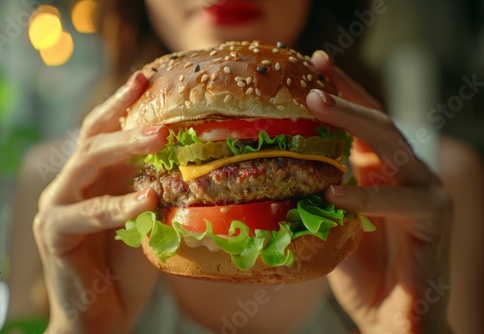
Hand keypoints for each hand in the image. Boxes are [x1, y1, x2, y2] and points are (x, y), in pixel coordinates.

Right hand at [33, 71, 168, 332]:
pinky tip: (148, 199)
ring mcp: (59, 205)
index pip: (106, 128)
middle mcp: (74, 183)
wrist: (104, 314)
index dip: (124, 101)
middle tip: (154, 95)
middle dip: (125, 113)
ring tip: (158, 136)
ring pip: (86, 162)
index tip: (150, 76)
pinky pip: (89, 212)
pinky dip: (120, 204)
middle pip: (94, 135)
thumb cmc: (128, 266)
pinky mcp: (54, 232)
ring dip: (123, 146)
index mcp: (97, 177)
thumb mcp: (150, 220)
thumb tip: (193, 162)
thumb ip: (159, 190)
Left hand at [307, 52, 452, 332]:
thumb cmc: (360, 272)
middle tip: (312, 76)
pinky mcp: (435, 217)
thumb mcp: (329, 224)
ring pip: (391, 143)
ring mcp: (424, 190)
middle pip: (376, 120)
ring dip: (354, 122)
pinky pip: (401, 200)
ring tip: (317, 105)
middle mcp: (404, 171)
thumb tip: (271, 175)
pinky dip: (366, 196)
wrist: (392, 319)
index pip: (361, 121)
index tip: (312, 66)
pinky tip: (333, 191)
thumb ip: (314, 196)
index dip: (340, 92)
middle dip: (345, 95)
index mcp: (380, 170)